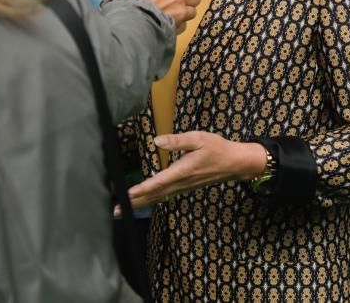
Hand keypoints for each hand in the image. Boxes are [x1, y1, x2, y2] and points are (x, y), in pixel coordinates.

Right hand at [106, 0, 199, 33]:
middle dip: (190, 1)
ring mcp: (181, 10)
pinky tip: (169, 27)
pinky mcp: (179, 25)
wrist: (132, 21)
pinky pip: (184, 26)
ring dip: (185, 15)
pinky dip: (178, 27)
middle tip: (181, 4)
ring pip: (192, 12)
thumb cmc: (128, 4)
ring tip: (174, 17)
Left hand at [127, 131, 266, 208]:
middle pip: (154, 195)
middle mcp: (181, 182)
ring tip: (123, 210)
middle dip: (134, 202)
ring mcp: (183, 187)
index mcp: (183, 170)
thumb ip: (177, 140)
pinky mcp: (185, 188)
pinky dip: (151, 200)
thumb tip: (156, 141)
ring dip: (140, 203)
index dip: (141, 189)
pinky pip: (165, 196)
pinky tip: (144, 202)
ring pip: (158, 197)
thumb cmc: (218, 148)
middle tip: (115, 210)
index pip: (158, 182)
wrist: (235, 163)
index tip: (126, 194)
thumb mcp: (199, 138)